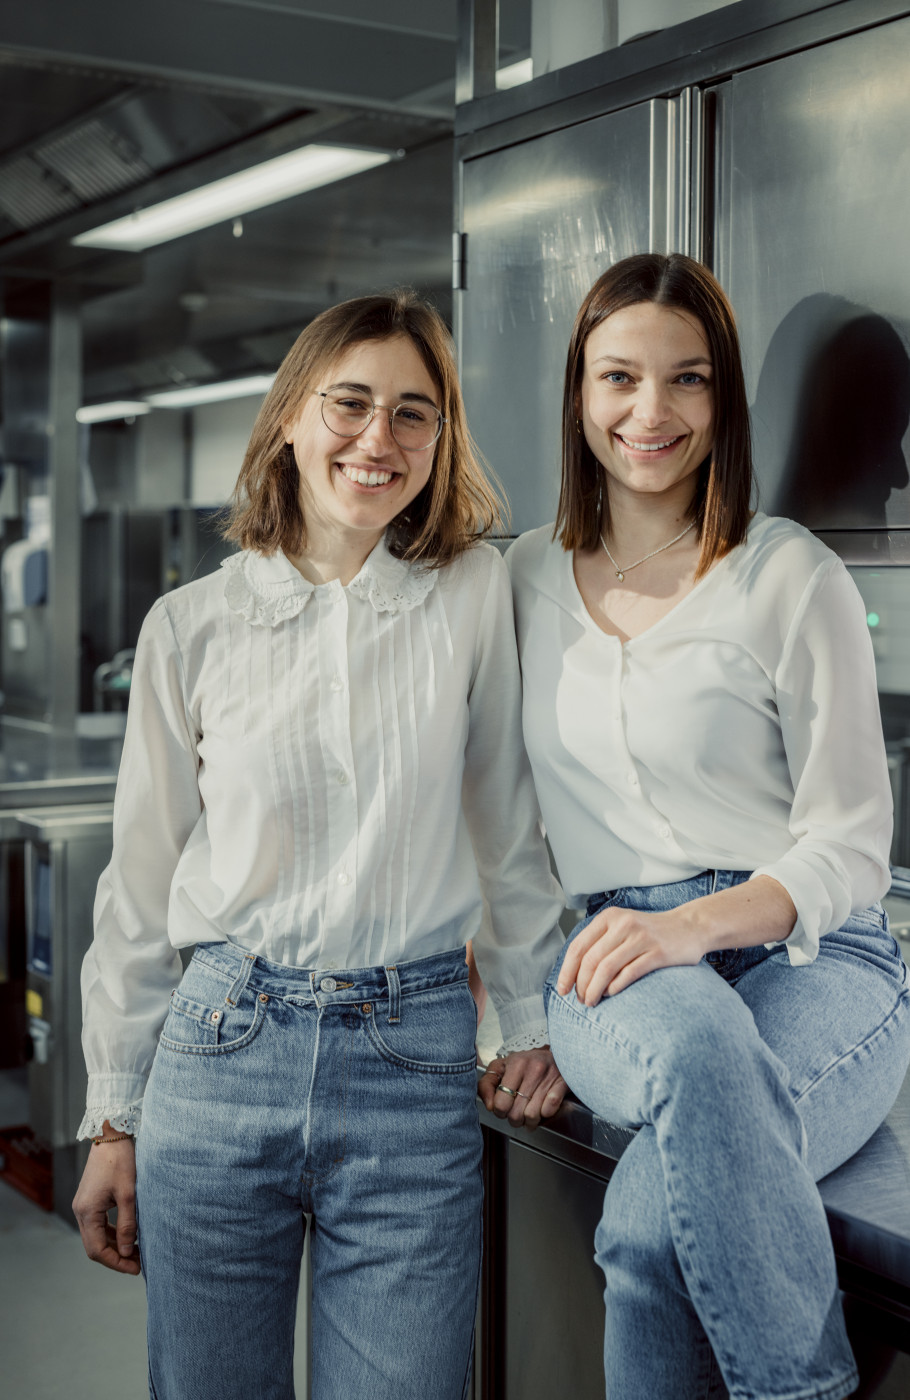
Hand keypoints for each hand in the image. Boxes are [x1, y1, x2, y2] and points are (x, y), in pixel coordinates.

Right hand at [72, 1131, 140, 1275]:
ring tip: (136, 1251)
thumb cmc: (121, 1161)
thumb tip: (128, 1251)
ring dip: (114, 1246)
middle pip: (94, 1246)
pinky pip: (97, 1224)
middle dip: (116, 1257)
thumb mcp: (129, 1194)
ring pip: (95, 1236)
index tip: (136, 1268)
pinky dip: (111, 1233)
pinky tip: (128, 1235)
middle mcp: (80, 1211)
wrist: (111, 1135)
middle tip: (138, 1263)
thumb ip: (127, 1225)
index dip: (116, 1262)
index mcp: (87, 1212)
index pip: (97, 1250)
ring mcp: (83, 1205)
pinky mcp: (89, 1199)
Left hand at [478, 1047, 567, 1130]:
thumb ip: (486, 1084)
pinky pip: (550, 1110)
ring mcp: (550, 1076)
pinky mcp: (563, 1084)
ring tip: (528, 1113)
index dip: (499, 1111)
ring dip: (529, 1121)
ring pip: (532, 1116)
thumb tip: (490, 1106)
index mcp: (516, 1064)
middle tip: (516, 1113)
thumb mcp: (501, 1067)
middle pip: (516, 1113)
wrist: (556, 1051)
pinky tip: (542, 1108)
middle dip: (514, 1119)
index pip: (501, 1103)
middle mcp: (534, 1069)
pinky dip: (545, 1114)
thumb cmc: (525, 1063)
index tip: (502, 1108)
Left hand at [556, 905, 706, 1004]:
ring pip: (607, 968)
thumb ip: (600, 942)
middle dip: (581, 984)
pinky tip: (610, 995)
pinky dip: (615, 987)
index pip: (578, 946)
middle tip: (580, 1000)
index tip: (562, 990)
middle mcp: (623, 924)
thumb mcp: (622, 926)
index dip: (566, 971)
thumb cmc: (650, 932)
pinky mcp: (658, 953)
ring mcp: (641, 938)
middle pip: (591, 960)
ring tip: (591, 1002)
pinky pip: (629, 973)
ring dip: (594, 989)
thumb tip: (573, 973)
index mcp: (609, 918)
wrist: (690, 927)